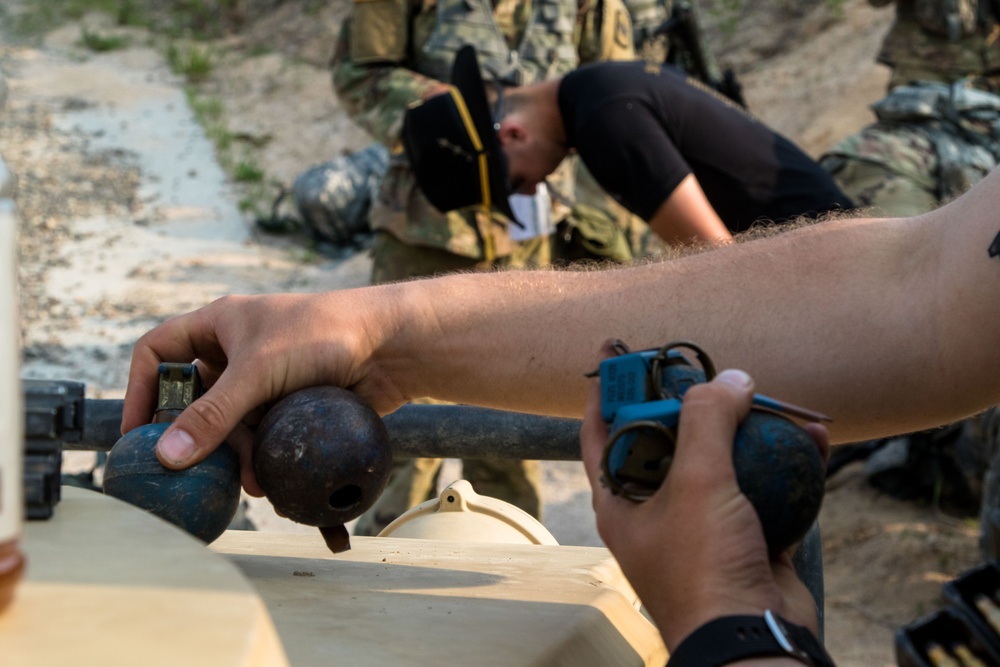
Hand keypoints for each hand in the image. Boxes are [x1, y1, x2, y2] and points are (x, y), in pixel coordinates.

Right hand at [122, 291, 410, 493]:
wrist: (391, 346)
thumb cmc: (322, 335)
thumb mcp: (257, 372)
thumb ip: (212, 415)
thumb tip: (168, 454)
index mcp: (219, 325)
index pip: (158, 352)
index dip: (140, 389)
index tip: (136, 433)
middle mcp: (238, 350)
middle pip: (195, 398)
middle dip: (194, 435)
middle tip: (187, 471)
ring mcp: (266, 378)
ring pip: (231, 423)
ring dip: (232, 454)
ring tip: (243, 481)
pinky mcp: (291, 403)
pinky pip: (262, 434)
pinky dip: (260, 456)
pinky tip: (265, 480)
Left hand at [580, 343, 828, 649]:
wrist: (753, 639)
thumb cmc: (704, 567)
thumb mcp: (697, 482)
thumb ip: (707, 421)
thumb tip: (731, 378)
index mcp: (620, 501)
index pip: (600, 432)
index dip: (607, 390)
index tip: (617, 352)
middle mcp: (657, 510)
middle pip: (669, 440)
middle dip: (693, 404)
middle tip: (712, 372)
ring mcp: (704, 524)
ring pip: (723, 461)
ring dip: (749, 429)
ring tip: (768, 398)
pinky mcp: (748, 536)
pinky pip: (767, 488)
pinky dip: (788, 463)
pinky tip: (813, 436)